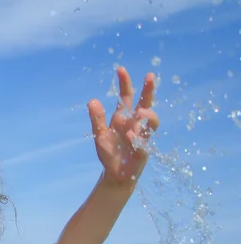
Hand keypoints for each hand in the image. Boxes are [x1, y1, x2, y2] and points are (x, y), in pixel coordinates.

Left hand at [88, 67, 159, 186]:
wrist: (115, 174)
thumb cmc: (109, 152)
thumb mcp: (99, 134)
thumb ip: (97, 118)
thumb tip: (92, 100)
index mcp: (123, 118)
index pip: (126, 97)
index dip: (125, 83)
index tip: (120, 69)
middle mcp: (135, 125)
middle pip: (146, 104)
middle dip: (149, 91)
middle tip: (150, 76)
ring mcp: (141, 137)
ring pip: (152, 123)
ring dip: (148, 116)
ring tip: (141, 113)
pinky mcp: (142, 152)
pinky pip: (144, 144)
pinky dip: (137, 139)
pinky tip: (130, 136)